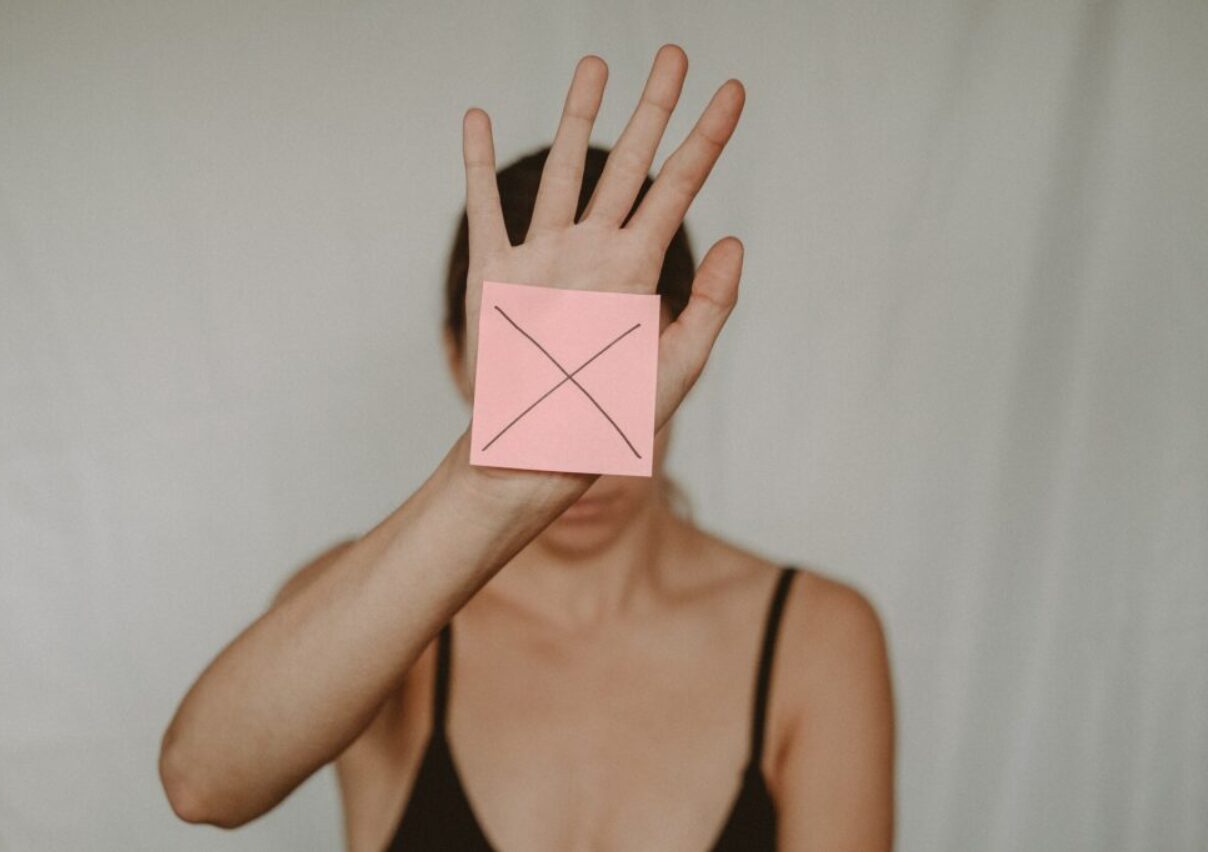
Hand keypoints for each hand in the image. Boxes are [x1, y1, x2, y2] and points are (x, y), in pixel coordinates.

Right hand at [454, 44, 744, 496]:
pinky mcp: (493, 273)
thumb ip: (710, 305)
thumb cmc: (610, 420)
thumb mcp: (676, 368)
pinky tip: (475, 116)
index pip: (680, 187)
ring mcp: (543, 257)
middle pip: (627, 162)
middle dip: (651, 107)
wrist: (538, 451)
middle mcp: (593, 251)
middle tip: (672, 52)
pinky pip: (484, 207)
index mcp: (638, 269)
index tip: (733, 90)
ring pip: (561, 169)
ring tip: (594, 65)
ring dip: (576, 116)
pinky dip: (474, 163)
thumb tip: (739, 241)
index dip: (708, 137)